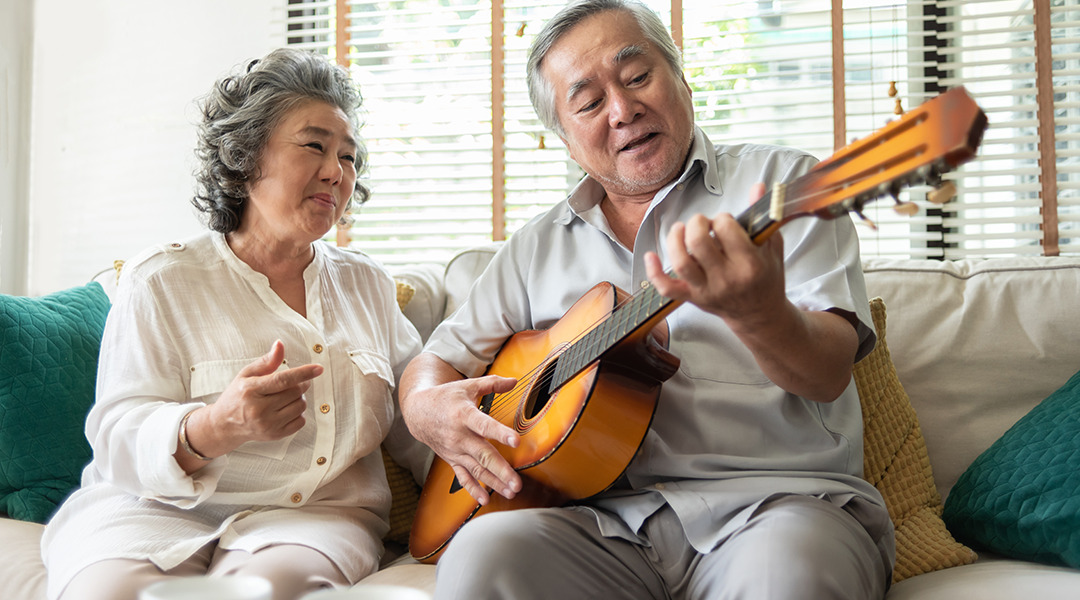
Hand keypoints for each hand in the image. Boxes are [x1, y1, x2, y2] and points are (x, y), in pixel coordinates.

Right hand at [186, 340, 321, 459]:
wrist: (225, 424)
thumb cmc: (237, 395)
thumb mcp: (246, 374)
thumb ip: (266, 361)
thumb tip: (280, 344)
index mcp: (250, 390)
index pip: (282, 380)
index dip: (303, 373)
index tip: (319, 368)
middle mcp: (258, 410)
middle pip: (295, 392)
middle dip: (300, 383)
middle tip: (294, 382)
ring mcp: (267, 425)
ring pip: (300, 406)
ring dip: (299, 398)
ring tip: (286, 396)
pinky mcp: (275, 435)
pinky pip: (301, 421)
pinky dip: (298, 413)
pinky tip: (286, 409)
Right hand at [400, 355, 520, 504]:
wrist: (418, 412)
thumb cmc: (445, 398)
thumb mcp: (468, 386)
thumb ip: (492, 384)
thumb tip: (514, 381)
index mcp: (464, 415)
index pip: (484, 425)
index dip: (500, 433)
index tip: (516, 441)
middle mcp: (459, 436)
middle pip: (483, 454)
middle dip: (501, 470)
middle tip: (517, 482)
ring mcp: (455, 450)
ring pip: (477, 469)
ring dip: (494, 482)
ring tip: (511, 492)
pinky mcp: (452, 459)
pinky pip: (463, 477)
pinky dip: (473, 489)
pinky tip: (485, 499)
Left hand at [645, 183, 785, 327]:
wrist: (759, 314)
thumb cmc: (766, 278)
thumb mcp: (772, 246)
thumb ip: (763, 216)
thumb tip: (758, 187)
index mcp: (750, 264)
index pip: (726, 229)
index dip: (722, 218)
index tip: (725, 221)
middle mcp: (727, 279)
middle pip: (699, 243)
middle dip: (696, 223)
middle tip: (702, 222)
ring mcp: (707, 290)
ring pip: (681, 262)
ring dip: (675, 239)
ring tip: (680, 229)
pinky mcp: (693, 298)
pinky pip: (666, 288)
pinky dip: (653, 272)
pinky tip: (650, 255)